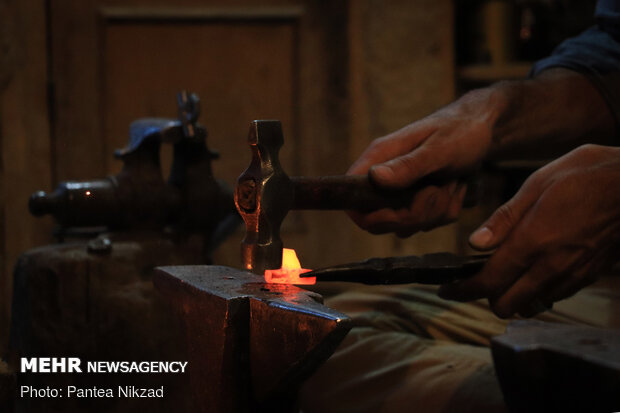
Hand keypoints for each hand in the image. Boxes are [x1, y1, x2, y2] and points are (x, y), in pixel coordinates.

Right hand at [347, 87, 501, 235]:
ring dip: (435, 211)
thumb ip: (408, 165)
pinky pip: (427, 224)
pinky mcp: (417, 201)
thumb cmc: (461, 130)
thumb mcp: (439, 148)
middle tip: (437, 190)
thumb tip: (375, 177)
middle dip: (414, 214)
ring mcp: (400, 192)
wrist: (483, 129)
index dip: (369, 215)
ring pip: (407, 225)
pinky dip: (446, 211)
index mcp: (379, 158)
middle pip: (380, 220)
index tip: (399, 211)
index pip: (352, 198)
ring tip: (450, 182)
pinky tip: (454, 187)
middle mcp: (384, 176)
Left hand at [439, 144, 619, 317]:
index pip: (489, 282)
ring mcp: (572, 274)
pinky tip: (533, 269)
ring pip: (531, 305)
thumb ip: (504, 219)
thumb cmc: (585, 176)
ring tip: (504, 273)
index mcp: (533, 242)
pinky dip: (537, 291)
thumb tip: (476, 243)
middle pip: (507, 305)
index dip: (463, 290)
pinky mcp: (589, 275)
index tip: (447, 290)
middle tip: (476, 279)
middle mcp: (552, 266)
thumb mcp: (536, 185)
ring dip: (513, 296)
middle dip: (486, 296)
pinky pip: (553, 296)